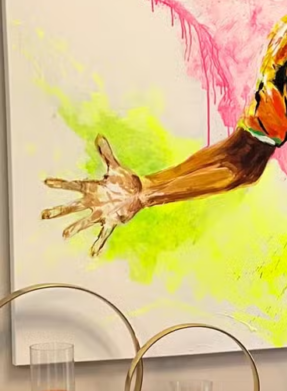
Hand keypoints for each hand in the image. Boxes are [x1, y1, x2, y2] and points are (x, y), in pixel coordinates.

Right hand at [42, 136, 146, 255]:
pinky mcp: (111, 221)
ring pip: (84, 222)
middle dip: (58, 211)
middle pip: (73, 207)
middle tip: (43, 215)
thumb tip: (99, 137)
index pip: (73, 186)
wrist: (139, 193)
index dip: (60, 184)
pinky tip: (93, 254)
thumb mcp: (115, 167)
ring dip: (75, 228)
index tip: (46, 182)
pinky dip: (99, 244)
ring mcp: (101, 213)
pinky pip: (104, 234)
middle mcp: (93, 202)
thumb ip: (106, 153)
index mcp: (92, 188)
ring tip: (64, 235)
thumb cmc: (125, 180)